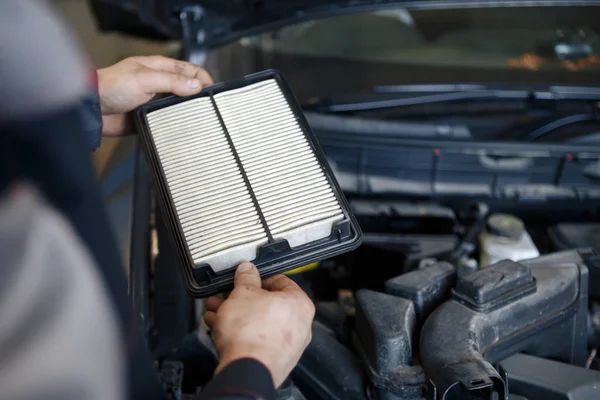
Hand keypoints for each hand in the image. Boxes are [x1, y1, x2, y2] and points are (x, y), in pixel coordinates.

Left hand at [97, 56, 213, 135]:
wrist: (92, 110)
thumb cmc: (113, 87)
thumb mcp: (144, 79)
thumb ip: (172, 81)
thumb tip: (198, 85)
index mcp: (160, 68)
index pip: (191, 70)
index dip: (204, 79)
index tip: (213, 94)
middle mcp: (161, 84)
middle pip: (188, 89)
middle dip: (200, 98)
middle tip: (210, 110)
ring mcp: (156, 102)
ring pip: (181, 107)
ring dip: (190, 113)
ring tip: (202, 122)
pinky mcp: (152, 118)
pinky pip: (170, 122)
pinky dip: (178, 126)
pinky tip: (186, 132)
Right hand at [204, 263, 314, 387]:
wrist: (246, 369)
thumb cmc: (251, 332)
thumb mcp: (243, 293)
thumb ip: (246, 278)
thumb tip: (247, 270)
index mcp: (299, 303)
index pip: (280, 281)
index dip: (258, 278)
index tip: (244, 279)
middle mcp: (299, 324)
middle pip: (266, 304)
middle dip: (241, 299)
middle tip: (226, 296)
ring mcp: (288, 344)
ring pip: (258, 322)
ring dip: (235, 314)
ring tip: (216, 311)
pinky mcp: (274, 359)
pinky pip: (257, 339)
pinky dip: (240, 332)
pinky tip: (219, 327)